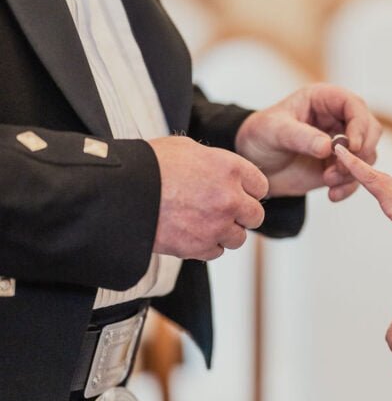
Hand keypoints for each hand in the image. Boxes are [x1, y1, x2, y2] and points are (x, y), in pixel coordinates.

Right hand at [149, 136, 268, 259]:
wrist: (122, 192)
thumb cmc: (150, 165)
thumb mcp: (187, 149)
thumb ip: (214, 162)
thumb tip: (222, 171)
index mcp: (230, 169)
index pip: (260, 186)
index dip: (249, 190)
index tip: (239, 192)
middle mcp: (229, 198)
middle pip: (255, 216)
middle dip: (243, 214)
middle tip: (226, 211)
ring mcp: (216, 225)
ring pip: (238, 238)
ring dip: (226, 232)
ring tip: (206, 223)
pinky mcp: (199, 247)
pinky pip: (216, 252)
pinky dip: (207, 245)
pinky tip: (192, 233)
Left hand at [235, 84, 381, 199]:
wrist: (254, 164)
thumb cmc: (260, 136)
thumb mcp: (275, 131)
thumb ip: (301, 137)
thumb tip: (328, 146)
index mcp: (324, 99)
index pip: (354, 105)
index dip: (359, 124)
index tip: (352, 146)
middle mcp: (337, 118)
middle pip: (370, 129)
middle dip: (361, 151)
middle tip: (340, 167)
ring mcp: (341, 143)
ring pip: (366, 154)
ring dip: (352, 170)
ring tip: (328, 180)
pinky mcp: (338, 165)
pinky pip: (355, 175)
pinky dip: (348, 187)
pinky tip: (332, 194)